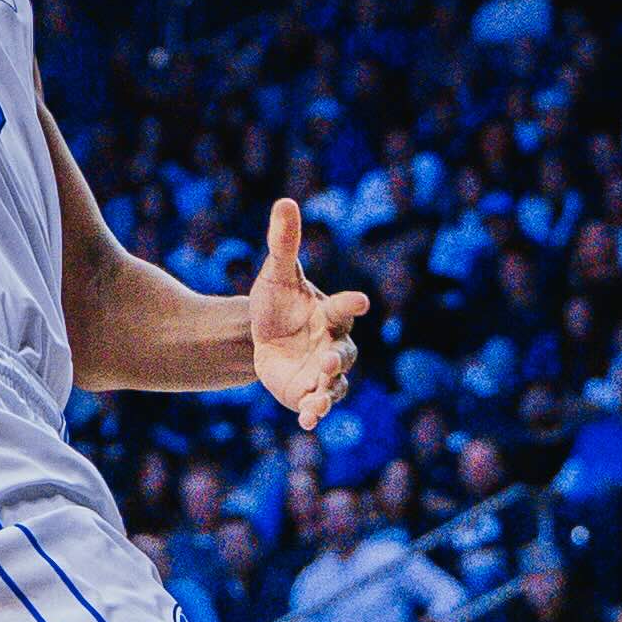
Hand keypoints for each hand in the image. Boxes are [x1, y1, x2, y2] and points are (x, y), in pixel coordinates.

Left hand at [253, 200, 371, 426]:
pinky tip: (306, 420)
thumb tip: (284, 201)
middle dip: (337, 358)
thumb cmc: (277, 302)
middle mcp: (333, 344)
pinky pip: (317, 404)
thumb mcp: (276, 273)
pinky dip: (314, 413)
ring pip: (336, 384)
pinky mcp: (308, 393)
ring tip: (319, 399)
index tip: (361, 301)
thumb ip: (283, 243)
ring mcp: (323, 372)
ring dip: (329, 391)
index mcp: (330, 312)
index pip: (345, 307)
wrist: (260, 336)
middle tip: (328, 360)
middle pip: (344, 352)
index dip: (352, 303)